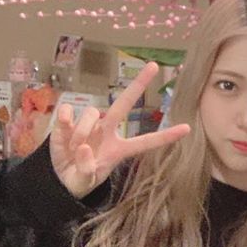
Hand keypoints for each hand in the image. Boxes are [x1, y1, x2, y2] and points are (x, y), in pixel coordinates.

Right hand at [48, 62, 190, 198]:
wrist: (58, 178)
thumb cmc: (80, 177)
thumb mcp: (84, 181)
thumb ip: (86, 169)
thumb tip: (84, 147)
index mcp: (119, 149)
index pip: (146, 142)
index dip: (165, 136)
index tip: (188, 128)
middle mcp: (108, 131)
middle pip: (124, 104)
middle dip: (138, 84)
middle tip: (154, 65)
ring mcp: (90, 124)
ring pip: (92, 113)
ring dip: (81, 131)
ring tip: (74, 148)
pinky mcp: (69, 121)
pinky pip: (68, 111)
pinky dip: (64, 120)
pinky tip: (63, 127)